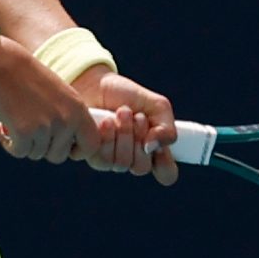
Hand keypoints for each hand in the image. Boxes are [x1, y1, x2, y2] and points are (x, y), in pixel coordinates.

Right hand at [0, 38, 99, 163]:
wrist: (1, 63)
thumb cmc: (26, 79)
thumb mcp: (59, 96)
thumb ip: (68, 118)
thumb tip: (67, 149)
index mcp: (78, 109)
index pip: (91, 145)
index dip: (78, 151)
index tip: (63, 148)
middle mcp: (66, 119)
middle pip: (58, 155)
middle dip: (42, 148)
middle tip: (30, 130)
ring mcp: (46, 126)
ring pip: (36, 154)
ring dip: (24, 143)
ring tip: (15, 121)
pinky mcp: (24, 132)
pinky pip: (19, 152)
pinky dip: (9, 143)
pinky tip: (2, 126)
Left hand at [73, 69, 178, 185]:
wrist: (95, 84)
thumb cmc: (126, 95)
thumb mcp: (156, 105)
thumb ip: (166, 127)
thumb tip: (153, 147)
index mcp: (152, 149)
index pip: (166, 173)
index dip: (165, 164)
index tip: (160, 145)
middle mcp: (133, 158)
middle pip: (141, 168)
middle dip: (139, 138)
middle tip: (137, 116)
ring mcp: (112, 159)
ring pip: (122, 164)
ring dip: (124, 134)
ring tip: (121, 112)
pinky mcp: (93, 155)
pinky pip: (103, 160)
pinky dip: (107, 137)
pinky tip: (106, 121)